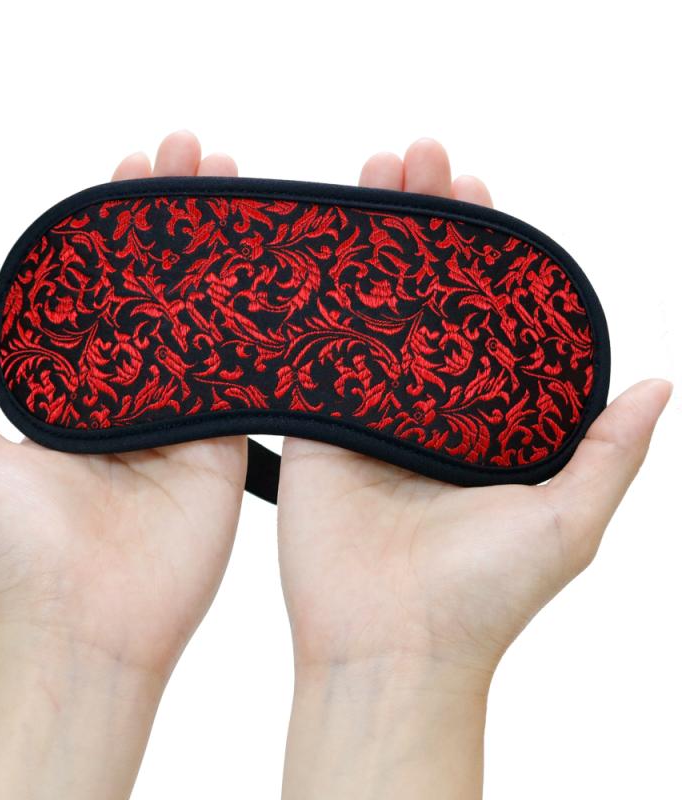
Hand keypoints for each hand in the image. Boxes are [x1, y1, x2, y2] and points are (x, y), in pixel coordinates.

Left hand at [0, 131, 244, 799]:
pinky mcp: (223, 442)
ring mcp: (183, 412)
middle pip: (161, 283)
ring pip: (209, 315)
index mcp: (76, 384)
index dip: (116, 221)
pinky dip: (258, 324)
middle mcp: (133, 388)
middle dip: (178, 215)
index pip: (100, 281)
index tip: (133, 166)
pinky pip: (244, 374)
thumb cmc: (19, 557)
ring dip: (223, 252)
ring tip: (237, 188)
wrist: (87, 630)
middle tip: (196, 155)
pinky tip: (271, 269)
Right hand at [277, 139, 672, 798]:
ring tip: (370, 175)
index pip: (482, 308)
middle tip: (415, 159)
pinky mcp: (311, 427)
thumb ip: (609, 451)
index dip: (481, 246)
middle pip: (417, 290)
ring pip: (360, 306)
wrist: (390, 646)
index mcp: (481, 416)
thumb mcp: (570, 519)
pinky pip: (307, 351)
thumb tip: (664, 384)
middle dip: (418, 220)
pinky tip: (309, 244)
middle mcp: (421, 405)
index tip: (477, 192)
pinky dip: (306, 299)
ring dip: (363, 241)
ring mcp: (362, 411)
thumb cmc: (481, 594)